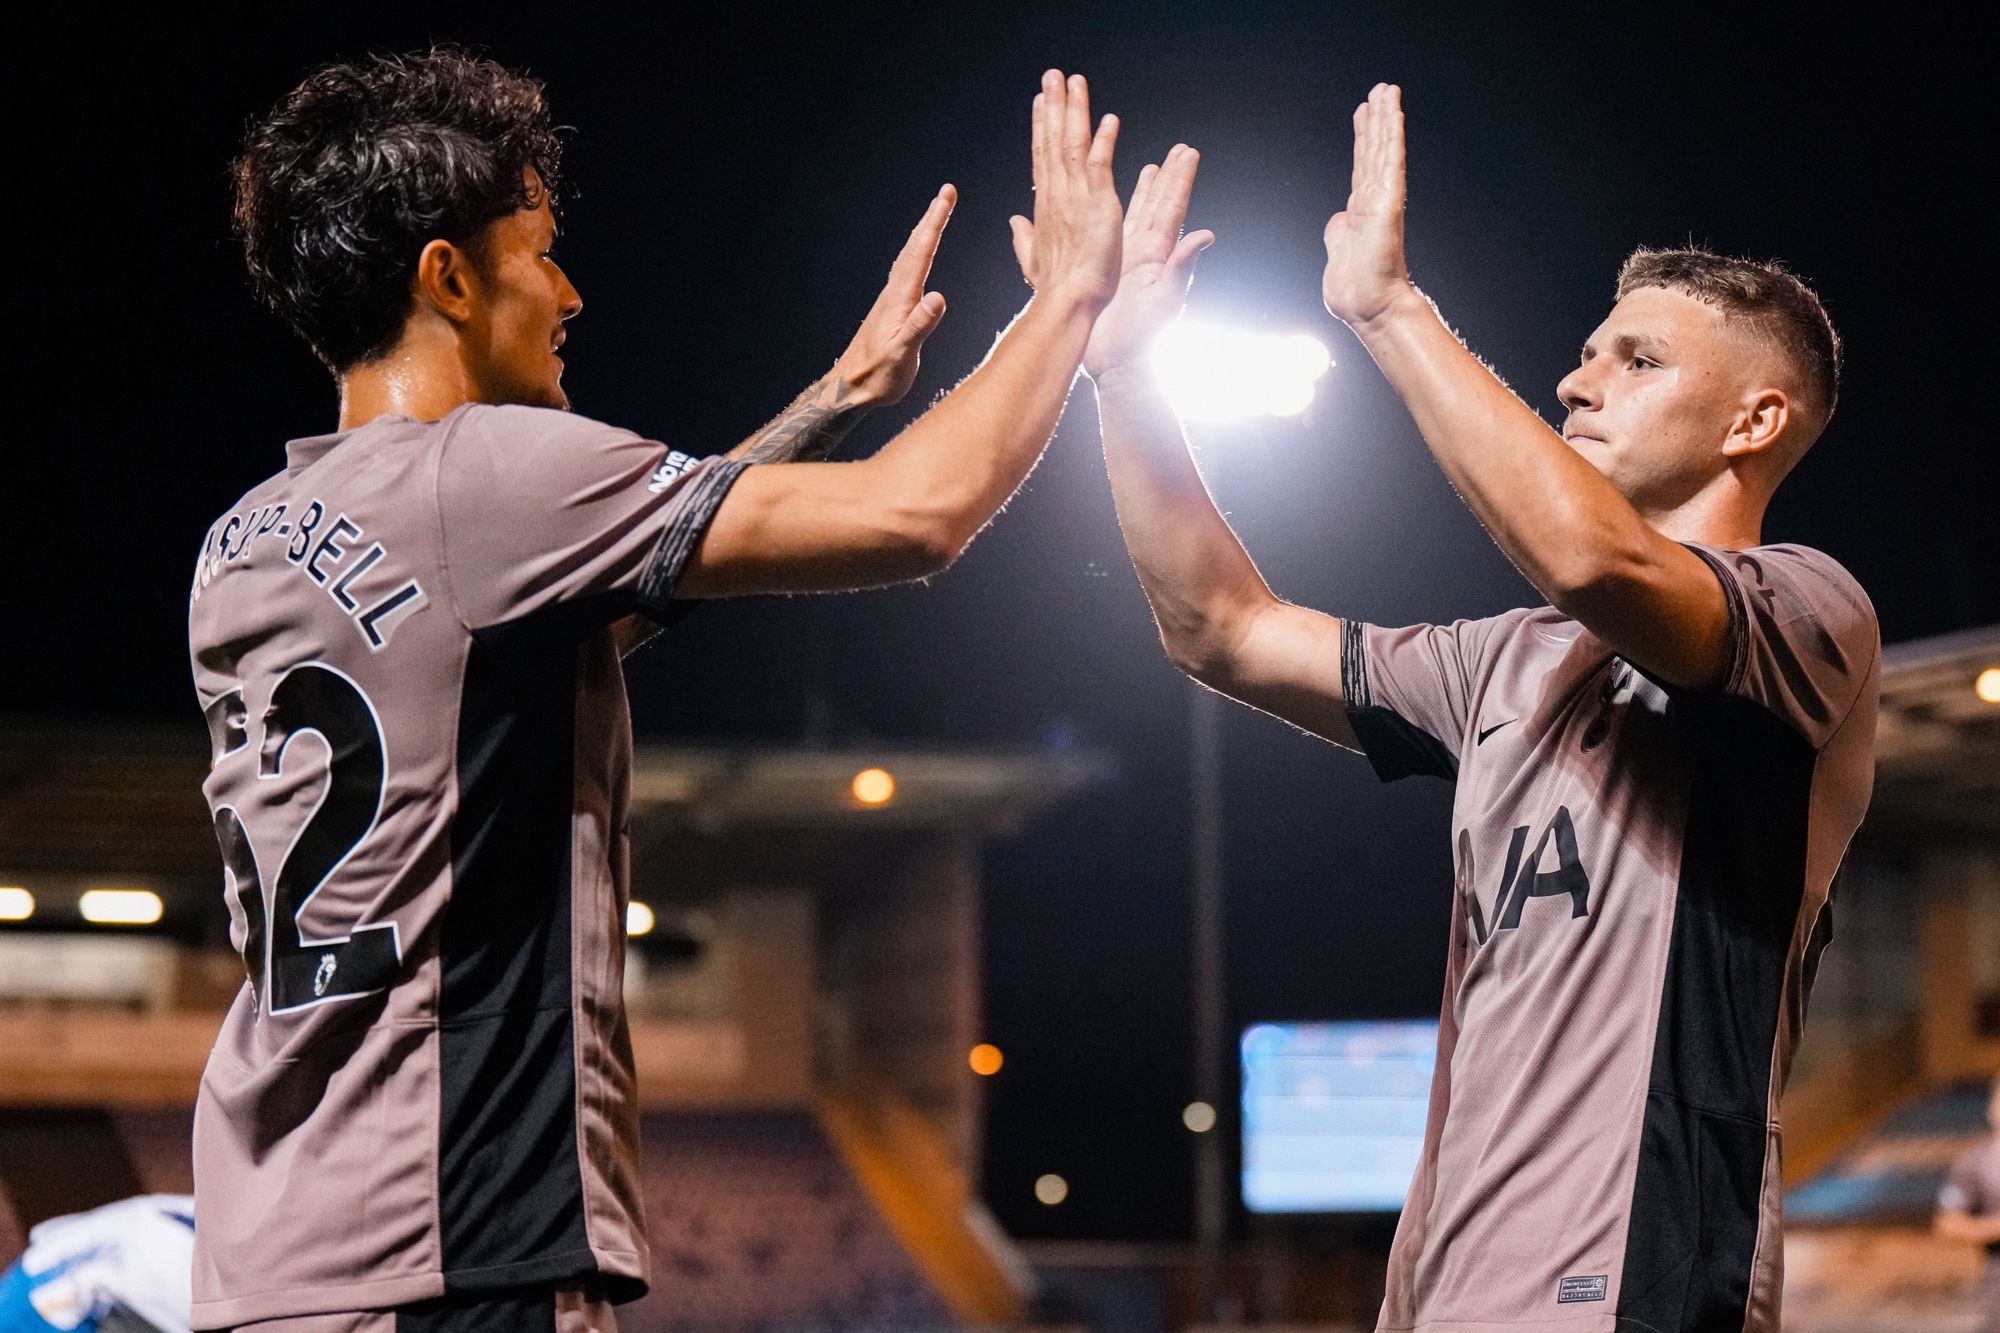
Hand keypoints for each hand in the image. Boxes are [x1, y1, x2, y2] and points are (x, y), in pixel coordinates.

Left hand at [832, 185, 956, 406]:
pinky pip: (908, 271)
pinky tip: (918, 256)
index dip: (935, 223)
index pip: (921, 253)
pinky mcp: (891, 310)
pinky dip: (917, 254)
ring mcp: (891, 300)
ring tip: (936, 214)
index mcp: (900, 299)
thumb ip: (919, 325)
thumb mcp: (902, 354)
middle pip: (915, 247)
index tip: (947, 197)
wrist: (851, 389)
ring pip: (910, 256)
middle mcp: (894, 293)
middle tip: (946, 192)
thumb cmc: (877, 376)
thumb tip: (940, 297)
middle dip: (932, 218)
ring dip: (924, 233)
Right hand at [1007, 70, 1124, 310]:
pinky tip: (1108, 119)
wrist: (1067, 305)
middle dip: (1053, 107)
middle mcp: (1057, 196)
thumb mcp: (1033, 260)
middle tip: (1053, 75)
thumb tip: (1014, 221)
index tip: (1040, 103)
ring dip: (1073, 111)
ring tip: (1073, 80)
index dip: (1041, 128)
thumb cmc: (1054, 290)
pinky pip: (1100, 166)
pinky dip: (1103, 142)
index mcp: (1046, 207)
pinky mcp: (1099, 205)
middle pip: (1053, 142)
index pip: (1043, 158)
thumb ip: (1023, 238)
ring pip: (1072, 145)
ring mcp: (1076, 198)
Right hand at [1080, 144, 1214, 378]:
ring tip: (1152, 167)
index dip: (1180, 180)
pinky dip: (1113, 217)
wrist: (1118, 365)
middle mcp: (1145, 255)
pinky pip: (1111, 236)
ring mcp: (1126, 263)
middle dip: (1168, 178)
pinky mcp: (1108, 274)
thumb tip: (1208, 234)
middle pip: (1158, 206)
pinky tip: (1113, 207)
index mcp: (1158, 255)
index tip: (1188, 153)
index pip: (1172, 209)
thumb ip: (1183, 265)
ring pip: (1137, 217)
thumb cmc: (1143, 338)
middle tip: (1178, 150)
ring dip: (1146, 193)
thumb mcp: (1166, 298)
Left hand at [1322, 83, 1412, 332]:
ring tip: (1387, 90)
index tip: (1364, 112)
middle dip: (1377, 119)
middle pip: (1374, 150)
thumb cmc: (1354, 289)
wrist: (1367, 306)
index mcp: (1361, 211)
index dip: (1363, 137)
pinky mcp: (1389, 203)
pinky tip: (1394, 114)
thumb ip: (1338, 232)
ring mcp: (1383, 200)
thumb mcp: (1338, 252)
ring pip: (1384, 149)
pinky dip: (1392, 137)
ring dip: (1386, 118)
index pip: (1362, 165)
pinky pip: (1391, 163)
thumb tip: (1337, 221)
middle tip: (1380, 89)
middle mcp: (1374, 200)